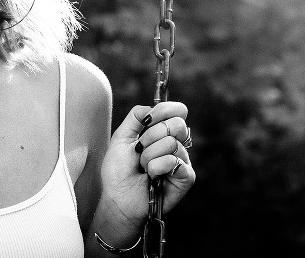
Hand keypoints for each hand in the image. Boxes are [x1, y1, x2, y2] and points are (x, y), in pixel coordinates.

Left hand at [99, 102, 195, 227]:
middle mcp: (176, 144)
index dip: (164, 110)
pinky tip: (152, 176)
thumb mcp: (122, 137)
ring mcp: (182, 160)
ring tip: (143, 167)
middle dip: (151, 136)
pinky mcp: (186, 177)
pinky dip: (157, 167)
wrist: (118, 197)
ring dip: (149, 155)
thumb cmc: (118, 170)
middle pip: (177, 124)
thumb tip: (153, 107)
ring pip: (171, 143)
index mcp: (162, 132)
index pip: (177, 111)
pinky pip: (174, 161)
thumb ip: (136, 117)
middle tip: (139, 150)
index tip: (147, 120)